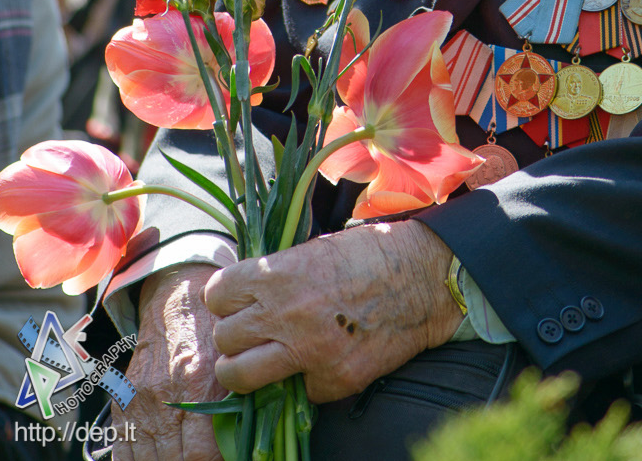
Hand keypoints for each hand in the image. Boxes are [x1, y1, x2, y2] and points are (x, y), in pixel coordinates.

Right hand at [113, 265, 223, 460]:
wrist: (178, 303)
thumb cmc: (212, 332)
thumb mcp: (233, 360)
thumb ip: (236, 403)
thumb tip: (242, 448)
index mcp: (197, 383)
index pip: (200, 454)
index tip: (225, 459)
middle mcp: (164, 395)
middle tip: (206, 458)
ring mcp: (140, 400)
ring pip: (148, 460)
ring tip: (183, 457)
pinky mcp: (124, 401)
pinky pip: (123, 450)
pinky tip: (156, 458)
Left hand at [204, 220, 462, 401]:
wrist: (424, 279)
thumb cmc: (370, 254)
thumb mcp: (315, 250)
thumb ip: (277, 274)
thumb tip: (246, 294)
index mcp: (280, 274)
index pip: (217, 294)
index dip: (225, 298)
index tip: (236, 300)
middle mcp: (286, 314)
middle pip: (224, 338)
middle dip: (234, 334)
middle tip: (252, 330)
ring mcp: (308, 353)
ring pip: (239, 375)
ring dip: (247, 367)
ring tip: (264, 357)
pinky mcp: (332, 381)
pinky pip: (296, 390)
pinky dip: (303, 380)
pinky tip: (320, 360)